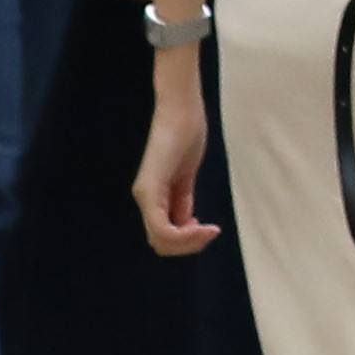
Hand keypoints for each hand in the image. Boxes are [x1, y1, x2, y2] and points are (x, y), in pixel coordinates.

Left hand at [132, 58, 218, 257]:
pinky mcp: (150, 188)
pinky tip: (203, 226)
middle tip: (210, 233)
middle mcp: (144, 198)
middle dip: (188, 246)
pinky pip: (162, 227)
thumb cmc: (186, 133)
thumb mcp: (186, 173)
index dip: (186, 242)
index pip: (163, 235)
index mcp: (152, 195)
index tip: (208, 229)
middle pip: (161, 243)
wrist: (181, 108)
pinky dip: (184, 234)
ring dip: (188, 243)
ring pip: (161, 240)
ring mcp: (145, 195)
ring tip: (209, 231)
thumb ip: (182, 198)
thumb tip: (185, 222)